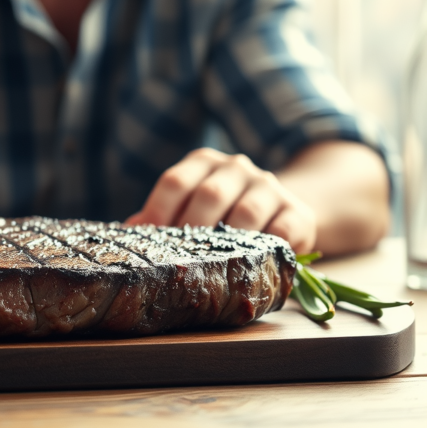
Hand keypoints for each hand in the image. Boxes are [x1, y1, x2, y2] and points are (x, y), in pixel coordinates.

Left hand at [126, 148, 316, 252]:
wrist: (281, 210)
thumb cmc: (222, 213)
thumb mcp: (191, 205)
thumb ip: (162, 216)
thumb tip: (128, 232)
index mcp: (203, 162)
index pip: (174, 181)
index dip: (158, 212)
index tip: (150, 240)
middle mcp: (236, 167)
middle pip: (208, 195)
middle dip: (191, 229)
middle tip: (179, 260)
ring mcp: (269, 187)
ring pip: (246, 212)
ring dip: (227, 241)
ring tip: (212, 265)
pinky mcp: (298, 212)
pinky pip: (281, 232)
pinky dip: (265, 249)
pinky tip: (251, 265)